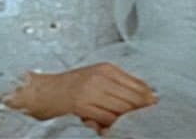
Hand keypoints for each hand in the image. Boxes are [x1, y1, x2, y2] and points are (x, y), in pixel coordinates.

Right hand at [6, 63, 156, 127]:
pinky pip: (108, 119)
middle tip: (147, 121)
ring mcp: (91, 90)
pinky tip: (111, 127)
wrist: (40, 91)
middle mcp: (100, 77)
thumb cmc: (67, 86)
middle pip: (134, 99)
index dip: (150, 101)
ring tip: (130, 126)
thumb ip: (119, 84)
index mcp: (106, 68)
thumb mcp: (95, 77)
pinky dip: (113, 126)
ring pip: (123, 110)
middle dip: (142, 112)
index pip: (139, 86)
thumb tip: (149, 96)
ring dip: (129, 120)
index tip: (156, 110)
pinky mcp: (82, 104)